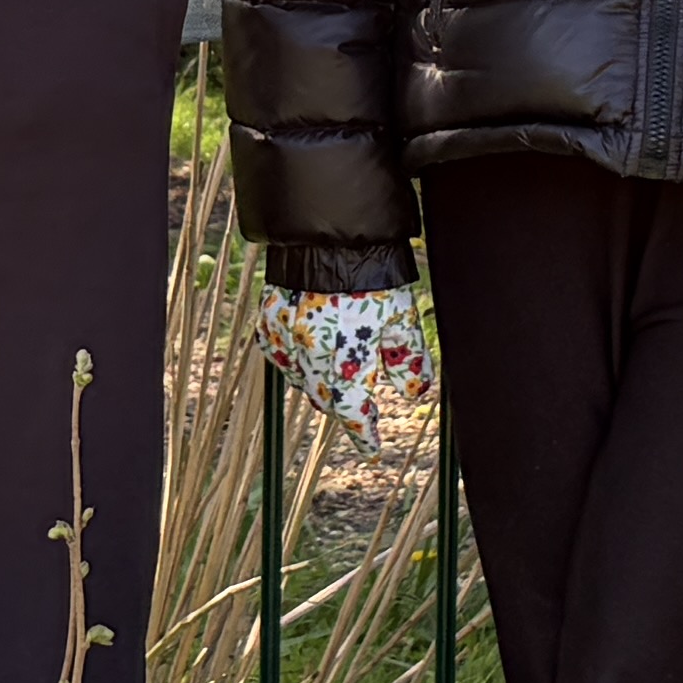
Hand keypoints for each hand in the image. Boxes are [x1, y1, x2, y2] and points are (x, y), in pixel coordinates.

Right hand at [258, 278, 438, 443]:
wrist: (330, 233)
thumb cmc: (373, 276)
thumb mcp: (401, 319)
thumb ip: (408, 360)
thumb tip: (415, 393)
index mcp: (345, 358)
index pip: (354, 412)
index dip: (364, 434)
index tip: (370, 448)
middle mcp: (309, 355)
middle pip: (325, 398)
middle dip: (343, 405)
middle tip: (361, 409)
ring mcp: (283, 339)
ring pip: (301, 379)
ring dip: (320, 383)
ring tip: (337, 371)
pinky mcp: (267, 322)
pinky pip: (279, 354)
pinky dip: (295, 360)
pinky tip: (309, 351)